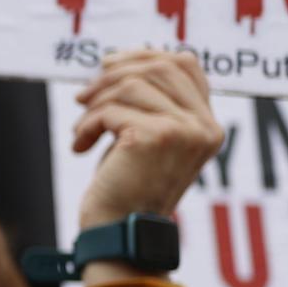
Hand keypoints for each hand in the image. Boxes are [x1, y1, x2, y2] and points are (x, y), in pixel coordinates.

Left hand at [73, 49, 222, 232]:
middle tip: (83, 97)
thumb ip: (146, 103)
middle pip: (159, 67)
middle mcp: (204, 126)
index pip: (185, 64)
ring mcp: (184, 131)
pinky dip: (87, 124)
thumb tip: (114, 59)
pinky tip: (80, 145)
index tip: (108, 64)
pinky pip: (111, 109)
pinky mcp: (155, 137)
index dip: (144, 55)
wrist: (117, 231)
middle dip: (113, 75)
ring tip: (81, 129)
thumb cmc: (124, 185)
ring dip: (95, 102)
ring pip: (132, 84)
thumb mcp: (143, 137)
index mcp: (207, 124)